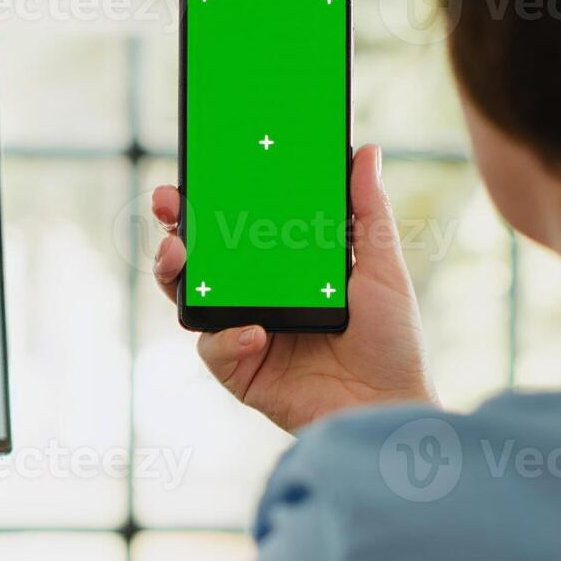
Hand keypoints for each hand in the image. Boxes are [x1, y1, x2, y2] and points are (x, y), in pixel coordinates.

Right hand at [153, 144, 437, 432]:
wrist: (392, 409)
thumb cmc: (392, 343)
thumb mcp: (382, 268)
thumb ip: (368, 211)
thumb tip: (365, 150)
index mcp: (284, 269)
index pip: (236, 228)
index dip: (208, 202)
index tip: (193, 173)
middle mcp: (257, 298)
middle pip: (200, 259)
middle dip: (174, 229)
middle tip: (168, 207)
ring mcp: (244, 334)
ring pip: (189, 300)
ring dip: (175, 274)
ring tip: (179, 254)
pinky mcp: (242, 373)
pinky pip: (214, 350)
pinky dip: (227, 338)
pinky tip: (256, 333)